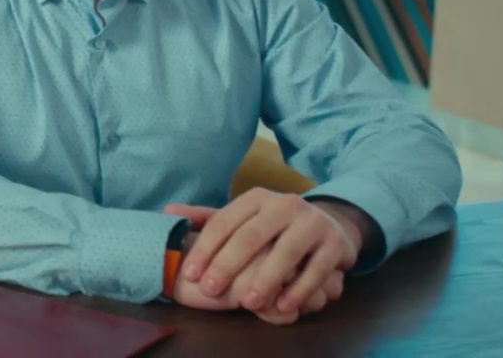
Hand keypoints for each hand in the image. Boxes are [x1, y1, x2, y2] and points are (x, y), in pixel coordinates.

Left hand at [168, 191, 360, 313]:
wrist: (330, 224)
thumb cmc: (274, 227)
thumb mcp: (242, 218)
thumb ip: (207, 218)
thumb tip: (168, 213)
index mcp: (256, 198)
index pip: (224, 222)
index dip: (205, 249)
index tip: (190, 274)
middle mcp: (284, 205)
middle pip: (251, 236)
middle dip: (228, 265)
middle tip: (210, 291)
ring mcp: (312, 222)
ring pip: (285, 252)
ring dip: (265, 279)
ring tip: (247, 303)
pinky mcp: (334, 243)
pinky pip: (316, 268)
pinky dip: (300, 289)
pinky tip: (283, 305)